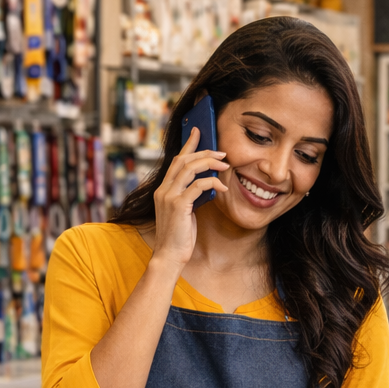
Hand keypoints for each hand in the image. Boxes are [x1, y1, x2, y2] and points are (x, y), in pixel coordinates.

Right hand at [150, 126, 226, 269]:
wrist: (169, 256)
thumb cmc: (179, 236)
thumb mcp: (184, 211)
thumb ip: (190, 195)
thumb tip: (207, 181)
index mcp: (163, 189)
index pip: (176, 160)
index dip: (188, 144)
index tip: (198, 131)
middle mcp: (163, 189)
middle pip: (184, 160)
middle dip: (204, 152)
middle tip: (222, 152)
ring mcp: (169, 196)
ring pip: (190, 169)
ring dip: (210, 163)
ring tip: (225, 164)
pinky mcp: (178, 205)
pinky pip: (198, 186)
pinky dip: (213, 183)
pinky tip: (223, 187)